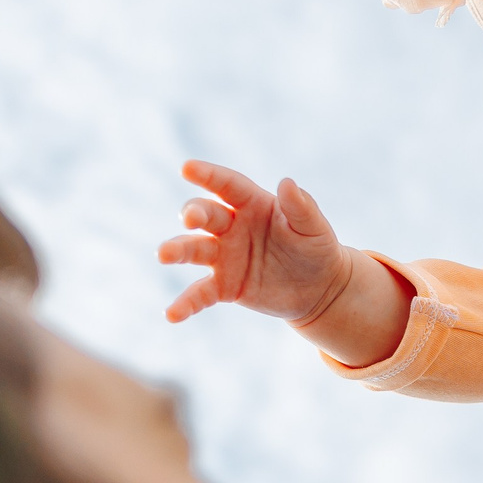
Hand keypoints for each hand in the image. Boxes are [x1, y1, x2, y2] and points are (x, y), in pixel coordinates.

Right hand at [158, 161, 413, 365]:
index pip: (227, 185)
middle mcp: (232, 227)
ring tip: (162, 254)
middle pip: (206, 215)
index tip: (187, 168)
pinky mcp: (225, 287)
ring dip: (177, 250)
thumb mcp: (314, 228)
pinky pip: (201, 294)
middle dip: (194, 213)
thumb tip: (287, 183)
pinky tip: (171, 315)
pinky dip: (186, 303)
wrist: (320, 289)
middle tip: (189, 218)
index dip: (208, 175)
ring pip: (194, 250)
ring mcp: (224, 256)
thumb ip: (301, 207)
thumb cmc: (316, 249)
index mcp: (252, 204)